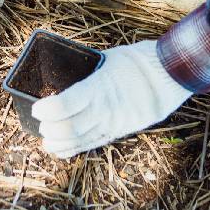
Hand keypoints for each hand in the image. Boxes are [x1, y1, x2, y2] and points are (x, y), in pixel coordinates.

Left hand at [32, 41, 191, 157]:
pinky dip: (74, 148)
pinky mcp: (121, 131)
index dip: (48, 109)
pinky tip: (60, 150)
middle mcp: (105, 110)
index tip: (38, 107)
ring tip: (46, 140)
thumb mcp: (108, 59)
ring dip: (59, 143)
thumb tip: (69, 71)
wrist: (171, 75)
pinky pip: (94, 143)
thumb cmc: (139, 61)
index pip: (66, 104)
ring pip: (81, 141)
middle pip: (70, 129)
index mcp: (99, 88)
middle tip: (41, 122)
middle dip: (50, 129)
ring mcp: (114, 124)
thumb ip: (89, 71)